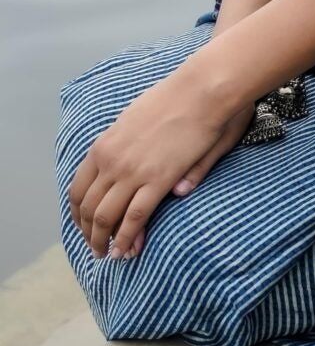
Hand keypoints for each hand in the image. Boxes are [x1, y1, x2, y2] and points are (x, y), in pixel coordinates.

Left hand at [67, 64, 257, 261]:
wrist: (203, 89)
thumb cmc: (181, 99)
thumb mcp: (149, 123)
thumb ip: (144, 153)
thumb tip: (152, 181)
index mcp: (105, 145)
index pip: (79, 187)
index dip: (79, 213)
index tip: (85, 226)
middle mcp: (111, 160)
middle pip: (88, 207)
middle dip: (89, 233)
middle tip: (96, 248)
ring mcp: (132, 172)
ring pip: (106, 217)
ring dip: (104, 241)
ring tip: (110, 256)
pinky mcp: (158, 180)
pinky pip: (135, 217)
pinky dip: (128, 238)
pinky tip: (128, 251)